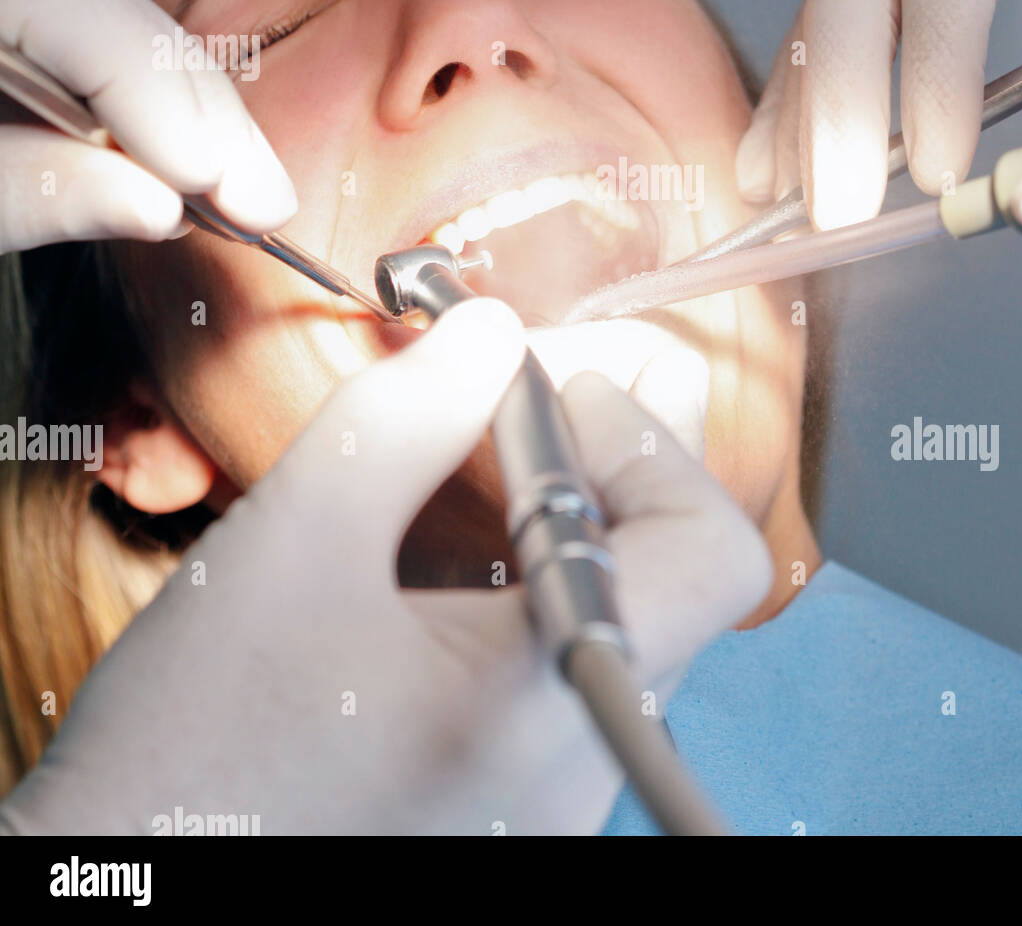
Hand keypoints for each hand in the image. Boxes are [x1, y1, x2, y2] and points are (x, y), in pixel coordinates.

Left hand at [0, 0, 296, 252]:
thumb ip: (35, 194)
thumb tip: (161, 208)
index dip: (145, 85)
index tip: (205, 177)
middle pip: (116, 12)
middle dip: (202, 113)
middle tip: (261, 203)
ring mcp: (25, 6)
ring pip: (134, 37)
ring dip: (207, 123)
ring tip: (254, 199)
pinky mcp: (46, 49)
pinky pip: (122, 65)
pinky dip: (175, 126)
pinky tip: (211, 176)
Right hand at [0, 298, 768, 833]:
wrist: (126, 896)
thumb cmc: (194, 752)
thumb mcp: (291, 549)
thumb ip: (405, 419)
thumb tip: (490, 331)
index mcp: (556, 698)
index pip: (716, 551)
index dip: (652, 447)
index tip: (553, 398)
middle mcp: (584, 760)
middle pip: (671, 572)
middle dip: (601, 458)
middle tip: (510, 399)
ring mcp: (554, 792)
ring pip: (617, 612)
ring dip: (558, 514)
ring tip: (465, 460)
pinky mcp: (513, 800)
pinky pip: (564, 661)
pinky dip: (525, 578)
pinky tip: (440, 550)